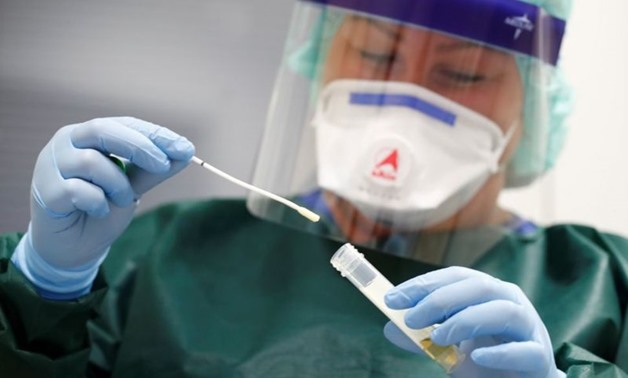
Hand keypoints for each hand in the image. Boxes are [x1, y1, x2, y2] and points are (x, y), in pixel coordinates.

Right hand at [11, 117, 194, 298]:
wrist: (74, 247)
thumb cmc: (101, 209)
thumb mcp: (133, 186)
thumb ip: (153, 169)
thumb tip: (186, 152)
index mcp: (88, 135)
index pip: (124, 124)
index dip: (155, 134)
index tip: (185, 148)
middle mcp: (65, 142)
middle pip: (102, 130)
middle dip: (140, 147)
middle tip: (164, 165)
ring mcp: (50, 165)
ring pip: (91, 162)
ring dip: (117, 185)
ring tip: (121, 200)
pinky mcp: (44, 191)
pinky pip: (77, 190)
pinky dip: (97, 202)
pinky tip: (97, 211)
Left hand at [383, 267, 564, 377]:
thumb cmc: (487, 361)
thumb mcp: (450, 348)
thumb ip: (424, 338)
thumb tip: (391, 329)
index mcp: (488, 292)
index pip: (455, 277)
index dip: (424, 284)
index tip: (393, 300)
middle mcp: (510, 301)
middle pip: (478, 287)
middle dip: (440, 300)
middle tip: (410, 319)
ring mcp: (529, 328)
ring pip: (503, 311)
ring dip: (466, 320)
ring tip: (439, 337)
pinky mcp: (540, 358)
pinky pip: (524, 350)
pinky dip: (500, 352)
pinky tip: (477, 357)